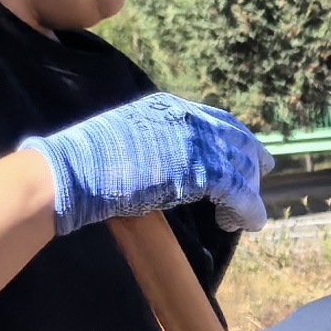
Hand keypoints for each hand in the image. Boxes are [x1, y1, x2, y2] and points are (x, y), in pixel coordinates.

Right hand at [20, 93, 268, 235]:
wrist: (72, 172)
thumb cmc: (84, 161)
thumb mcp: (123, 136)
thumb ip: (150, 140)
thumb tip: (162, 159)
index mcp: (166, 107)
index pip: (215, 119)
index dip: (235, 138)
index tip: (248, 152)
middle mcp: (187, 118)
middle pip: (235, 140)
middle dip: (250, 162)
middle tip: (258, 182)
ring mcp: (195, 142)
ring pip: (240, 166)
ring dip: (248, 194)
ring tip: (248, 216)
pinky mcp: (201, 170)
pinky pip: (238, 191)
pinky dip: (248, 209)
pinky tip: (247, 224)